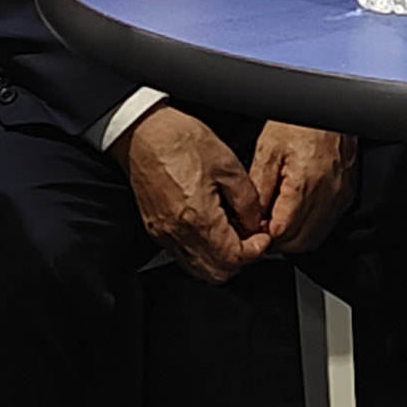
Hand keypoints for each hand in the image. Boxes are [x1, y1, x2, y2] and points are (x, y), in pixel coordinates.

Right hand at [122, 106, 268, 282]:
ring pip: (199, 270)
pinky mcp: (155, 230)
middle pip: (217, 274)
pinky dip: (203, 252)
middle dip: (240, 260)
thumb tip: (255, 223)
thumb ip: (248, 201)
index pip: (234, 259)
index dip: (256, 250)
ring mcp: (164, 234)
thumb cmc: (179, 141)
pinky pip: (184, 256)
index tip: (262, 236)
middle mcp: (178, 233)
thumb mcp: (228, 164)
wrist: (144, 132)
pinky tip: (211, 230)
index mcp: (198, 217)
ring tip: (232, 233)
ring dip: (221, 259)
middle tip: (250, 238)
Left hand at [249, 123, 360, 257]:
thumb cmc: (301, 120)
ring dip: (294, 236)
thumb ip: (259, 188)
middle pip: (300, 242)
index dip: (263, 235)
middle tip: (260, 230)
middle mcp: (328, 195)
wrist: (330, 104)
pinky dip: (310, 225)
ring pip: (315, 237)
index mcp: (306, 184)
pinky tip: (296, 213)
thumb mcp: (268, 149)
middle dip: (277, 241)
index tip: (251, 230)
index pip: (282, 232)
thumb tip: (251, 217)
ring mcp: (341, 196)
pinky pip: (327, 223)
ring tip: (276, 221)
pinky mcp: (347, 194)